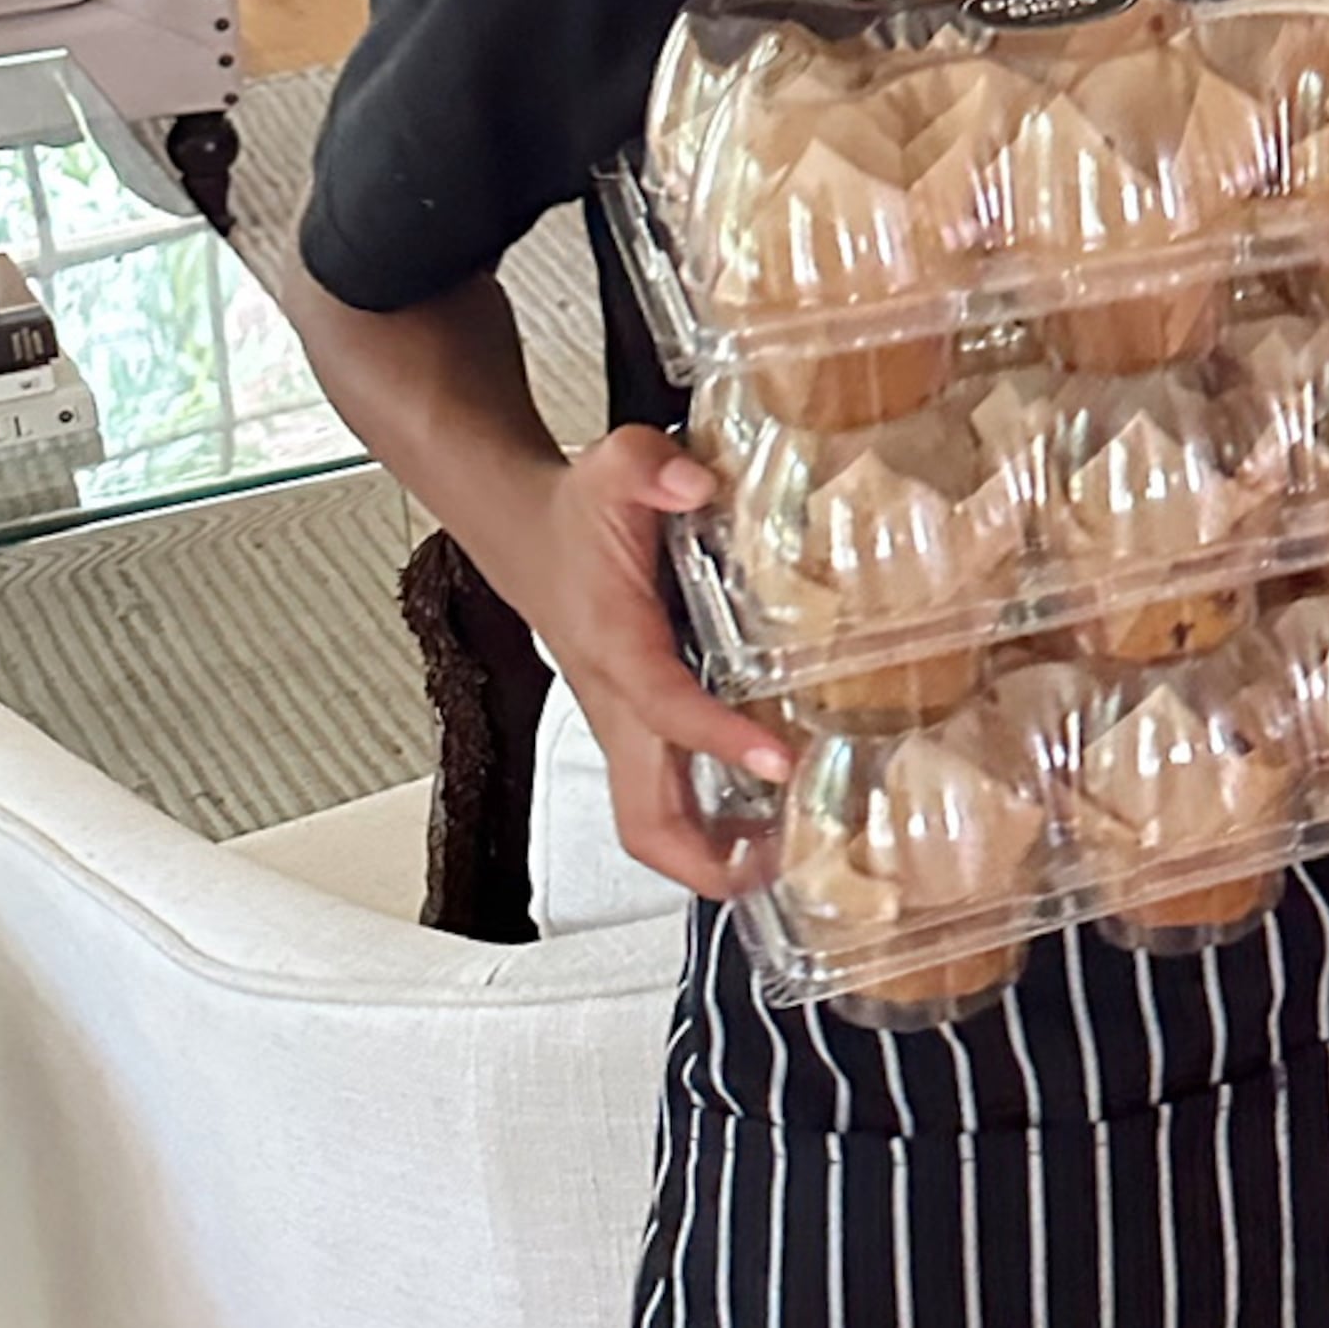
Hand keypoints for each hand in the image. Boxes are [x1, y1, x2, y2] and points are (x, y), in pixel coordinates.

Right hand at [514, 426, 788, 898]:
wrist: (530, 537)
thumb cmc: (578, 513)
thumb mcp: (613, 464)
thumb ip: (649, 464)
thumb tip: (693, 483)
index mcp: (615, 645)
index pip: (664, 707)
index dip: (718, 739)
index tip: (779, 761)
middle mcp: (615, 705)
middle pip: (644, 816)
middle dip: (707, 860)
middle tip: (792, 863)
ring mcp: (623, 728)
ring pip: (651, 823)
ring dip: (714, 859)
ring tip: (798, 859)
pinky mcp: (635, 734)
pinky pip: (667, 802)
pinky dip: (714, 829)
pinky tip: (776, 824)